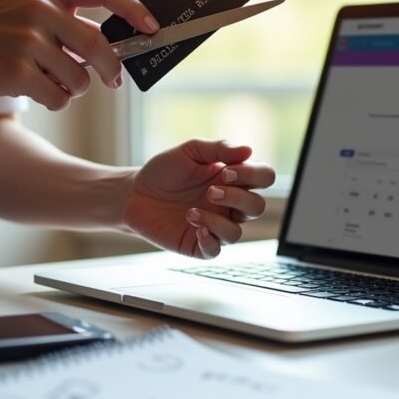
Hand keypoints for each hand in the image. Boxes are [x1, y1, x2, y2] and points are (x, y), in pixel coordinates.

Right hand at [0, 0, 158, 109]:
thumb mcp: (20, 5)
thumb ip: (62, 18)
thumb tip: (111, 47)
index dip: (135, 9)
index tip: (153, 27)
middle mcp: (39, 8)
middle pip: (101, 47)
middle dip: (112, 70)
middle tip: (112, 81)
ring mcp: (27, 40)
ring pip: (80, 79)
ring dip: (71, 88)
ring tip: (45, 80)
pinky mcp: (16, 72)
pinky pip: (59, 98)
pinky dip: (52, 101)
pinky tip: (30, 90)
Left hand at [123, 139, 276, 258]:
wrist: (134, 193)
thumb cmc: (164, 172)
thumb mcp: (189, 151)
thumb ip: (218, 148)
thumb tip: (248, 150)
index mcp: (233, 180)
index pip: (264, 177)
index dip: (253, 175)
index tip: (226, 171)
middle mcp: (228, 205)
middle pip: (257, 207)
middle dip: (237, 198)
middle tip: (211, 191)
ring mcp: (215, 225)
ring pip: (237, 233)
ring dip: (218, 221)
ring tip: (192, 211)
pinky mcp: (198, 244)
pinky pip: (216, 250)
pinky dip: (209, 240)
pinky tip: (194, 227)